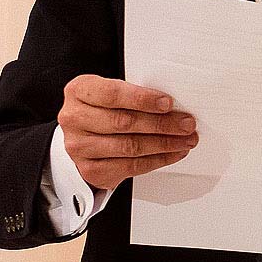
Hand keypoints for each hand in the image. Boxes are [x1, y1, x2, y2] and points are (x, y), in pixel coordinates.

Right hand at [58, 75, 197, 189]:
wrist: (83, 138)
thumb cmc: (102, 110)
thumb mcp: (111, 93)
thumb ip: (134, 95)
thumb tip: (172, 106)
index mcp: (79, 91)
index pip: (112, 94)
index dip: (143, 99)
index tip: (168, 103)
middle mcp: (74, 118)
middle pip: (124, 122)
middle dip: (162, 124)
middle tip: (186, 123)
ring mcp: (80, 146)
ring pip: (130, 146)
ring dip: (165, 144)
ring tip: (185, 139)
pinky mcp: (91, 169)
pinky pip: (131, 166)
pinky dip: (158, 160)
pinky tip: (173, 153)